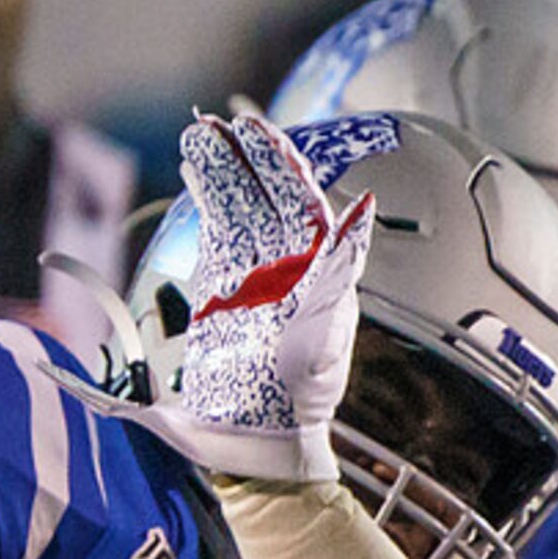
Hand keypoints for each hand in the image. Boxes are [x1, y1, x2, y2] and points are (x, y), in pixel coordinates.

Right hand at [173, 110, 374, 475]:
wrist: (260, 436)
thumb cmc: (302, 391)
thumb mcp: (326, 327)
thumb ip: (341, 265)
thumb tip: (365, 207)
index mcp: (317, 268)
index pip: (297, 200)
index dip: (277, 162)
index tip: (254, 129)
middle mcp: (286, 265)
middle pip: (262, 195)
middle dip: (241, 157)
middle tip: (214, 123)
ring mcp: (252, 274)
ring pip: (235, 207)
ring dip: (217, 170)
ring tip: (197, 134)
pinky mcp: (220, 290)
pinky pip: (214, 232)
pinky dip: (205, 201)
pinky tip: (192, 170)